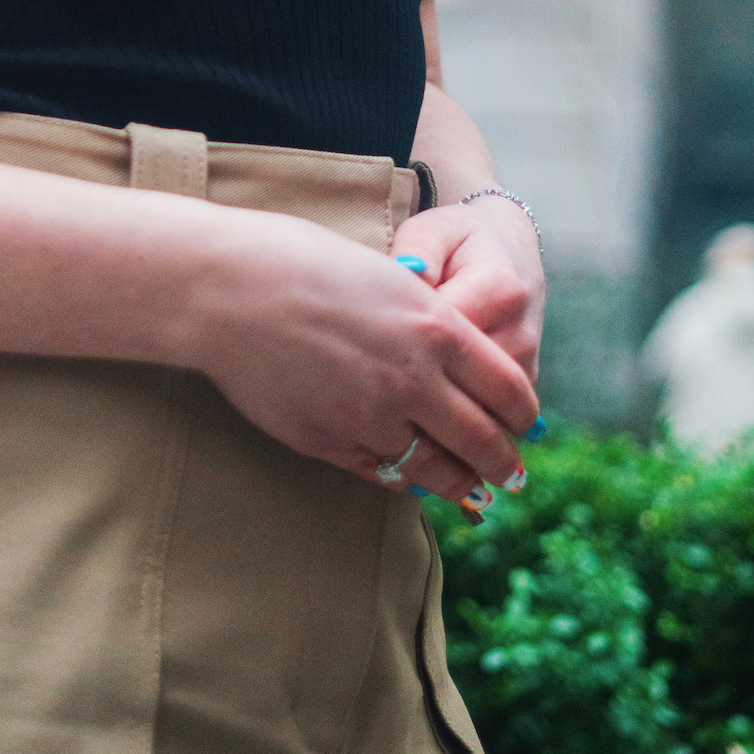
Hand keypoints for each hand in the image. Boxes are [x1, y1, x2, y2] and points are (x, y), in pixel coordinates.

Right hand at [188, 207, 537, 505]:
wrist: (228, 288)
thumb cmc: (301, 263)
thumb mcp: (386, 277)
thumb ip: (428, 322)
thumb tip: (459, 357)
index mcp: (436, 327)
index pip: (508, 388)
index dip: (523, 414)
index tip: (525, 424)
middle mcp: (415, 379)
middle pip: (484, 440)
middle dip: (505, 463)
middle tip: (514, 475)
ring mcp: (373, 417)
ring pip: (438, 469)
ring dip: (462, 484)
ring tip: (473, 490)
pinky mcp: (332, 443)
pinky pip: (386, 474)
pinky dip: (406, 480)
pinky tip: (412, 480)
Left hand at [385, 197, 545, 501]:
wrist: (506, 249)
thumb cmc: (454, 242)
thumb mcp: (432, 232)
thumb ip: (418, 251)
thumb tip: (407, 275)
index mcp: (497, 290)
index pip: (451, 341)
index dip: (406, 360)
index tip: (362, 375)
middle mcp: (519, 332)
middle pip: (471, 391)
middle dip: (423, 411)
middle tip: (373, 426)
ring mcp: (526, 362)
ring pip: (483, 413)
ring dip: (442, 429)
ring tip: (393, 440)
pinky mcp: (522, 382)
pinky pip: (491, 418)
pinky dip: (459, 430)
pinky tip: (421, 440)